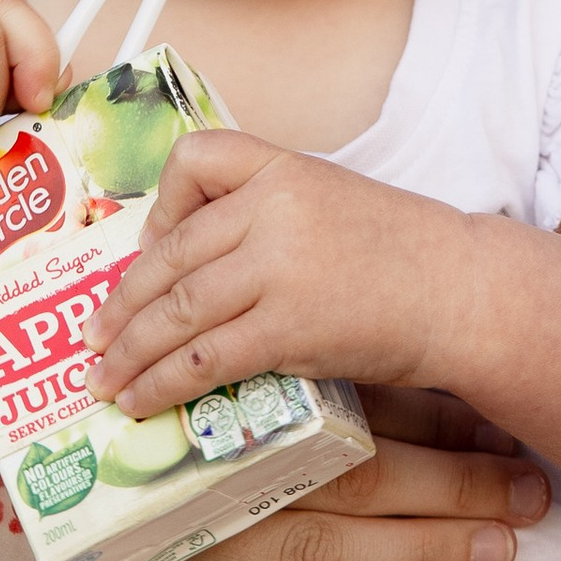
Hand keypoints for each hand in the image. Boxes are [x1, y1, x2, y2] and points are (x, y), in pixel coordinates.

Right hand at [0, 312, 548, 560]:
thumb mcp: (63, 329)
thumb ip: (165, 331)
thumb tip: (267, 292)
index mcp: (164, 442)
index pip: (315, 464)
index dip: (413, 461)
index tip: (501, 437)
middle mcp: (162, 518)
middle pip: (331, 523)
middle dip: (436, 509)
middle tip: (531, 497)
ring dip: (408, 553)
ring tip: (500, 539)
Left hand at [85, 134, 484, 415]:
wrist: (466, 293)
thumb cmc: (406, 256)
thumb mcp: (333, 204)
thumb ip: (270, 218)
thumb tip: (194, 273)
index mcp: (285, 167)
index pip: (196, 159)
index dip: (160, 207)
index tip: (149, 249)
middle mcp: (275, 206)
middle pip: (173, 252)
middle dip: (124, 302)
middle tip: (94, 336)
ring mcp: (280, 265)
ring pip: (178, 308)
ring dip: (131, 350)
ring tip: (104, 378)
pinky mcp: (290, 325)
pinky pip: (205, 357)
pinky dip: (164, 383)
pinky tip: (144, 400)